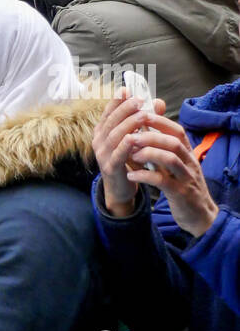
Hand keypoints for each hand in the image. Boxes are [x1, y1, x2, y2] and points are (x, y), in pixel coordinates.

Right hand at [93, 90, 165, 217]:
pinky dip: (126, 145)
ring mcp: (102, 154)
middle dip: (125, 108)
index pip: (108, 111)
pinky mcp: (110, 167)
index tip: (127, 89)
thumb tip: (158, 101)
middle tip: (139, 100)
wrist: (121, 188)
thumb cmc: (128, 160)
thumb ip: (144, 120)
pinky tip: (135, 138)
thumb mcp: (135, 138)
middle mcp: (99, 140)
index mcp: (102, 131)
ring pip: (114, 135)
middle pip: (111, 120)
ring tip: (143, 115)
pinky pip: (118, 154)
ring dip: (129, 124)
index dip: (117, 100)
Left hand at [124, 114, 220, 238]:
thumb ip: (163, 149)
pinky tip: (131, 175)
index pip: (177, 131)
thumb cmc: (182, 185)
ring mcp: (186, 178)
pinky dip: (145, 176)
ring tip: (131, 154)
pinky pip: (163, 181)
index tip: (140, 114)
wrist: (199, 215)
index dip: (160, 121)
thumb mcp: (176, 165)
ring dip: (148, 153)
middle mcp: (190, 163)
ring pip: (170, 159)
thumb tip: (143, 127)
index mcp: (188, 154)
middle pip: (174, 142)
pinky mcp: (180, 194)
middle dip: (151, 136)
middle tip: (130, 136)